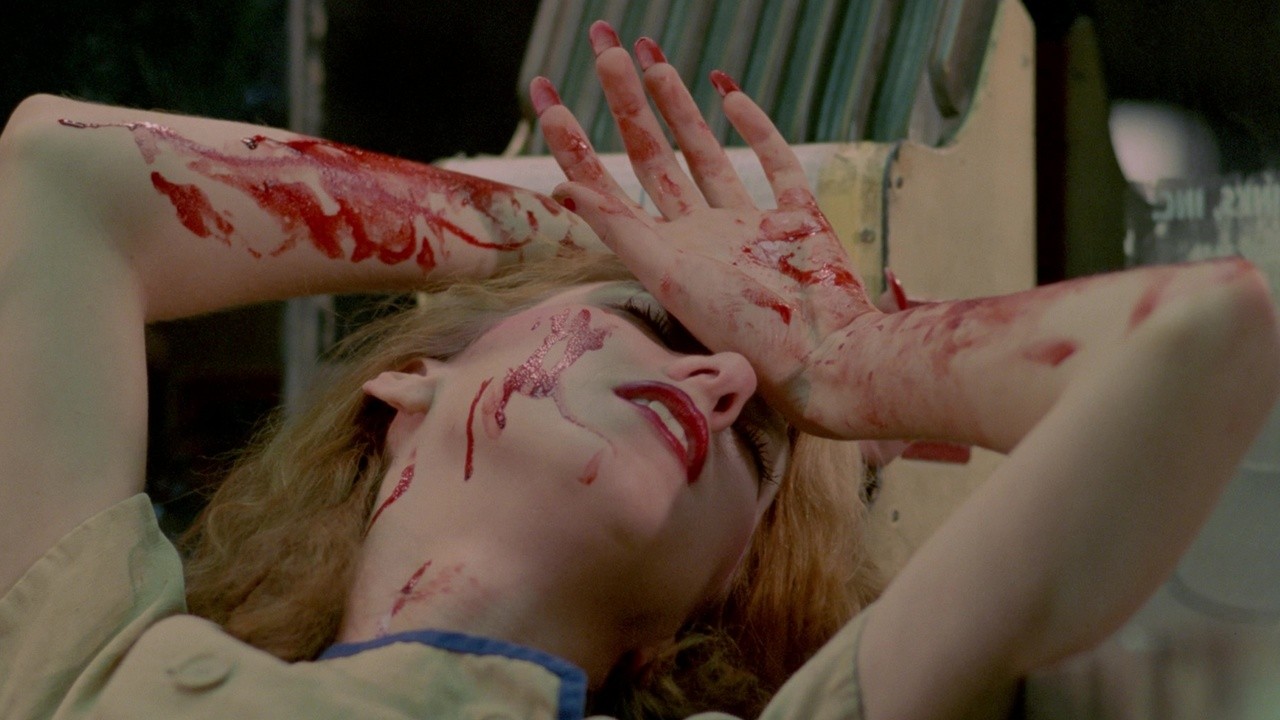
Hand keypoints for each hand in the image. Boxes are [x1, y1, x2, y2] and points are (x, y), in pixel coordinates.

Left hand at [533, 22, 878, 429]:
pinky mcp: (799, 220)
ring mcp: (749, 227)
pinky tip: (728, 93)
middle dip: (626, 102)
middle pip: (652, 158)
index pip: (606, 187)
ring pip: (706, 154)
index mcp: (665, 254)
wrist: (830, 357)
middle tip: (605, 45)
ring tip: (652, 60)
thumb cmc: (747, 330)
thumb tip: (559, 185)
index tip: (548, 95)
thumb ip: (617, 227)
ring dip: (679, 107)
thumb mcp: (669, 276)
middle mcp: (701, 237)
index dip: (574, 143)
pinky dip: (754, 128)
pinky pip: (774, 165)